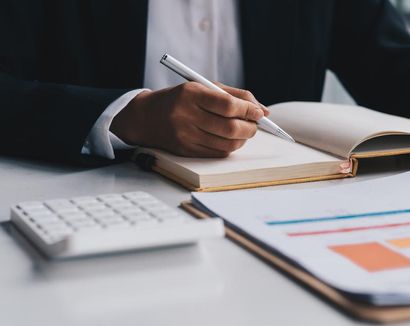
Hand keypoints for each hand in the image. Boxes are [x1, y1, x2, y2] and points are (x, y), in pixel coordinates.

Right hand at [110, 82, 268, 156]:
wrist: (146, 117)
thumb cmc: (180, 99)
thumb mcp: (203, 87)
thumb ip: (234, 95)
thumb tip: (263, 110)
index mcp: (191, 94)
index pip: (227, 105)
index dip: (248, 110)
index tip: (259, 112)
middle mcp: (186, 116)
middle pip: (230, 127)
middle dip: (250, 127)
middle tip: (255, 123)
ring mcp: (185, 136)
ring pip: (227, 143)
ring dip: (243, 139)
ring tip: (244, 130)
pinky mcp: (186, 151)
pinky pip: (218, 153)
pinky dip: (231, 146)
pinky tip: (230, 139)